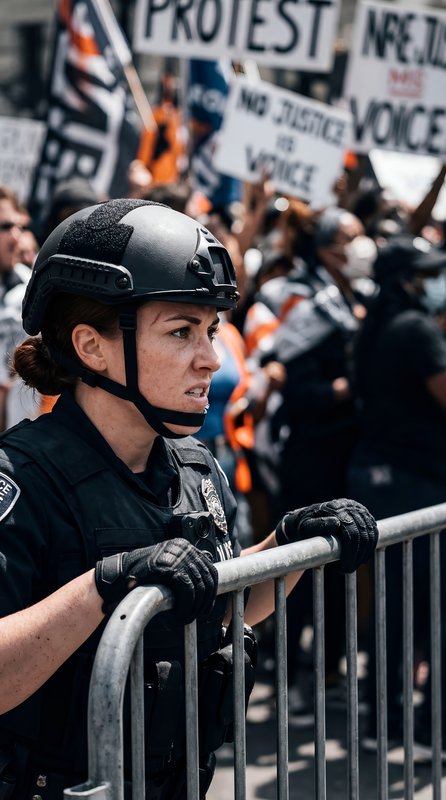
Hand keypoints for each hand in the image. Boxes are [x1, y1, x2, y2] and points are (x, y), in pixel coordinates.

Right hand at [95, 538, 217, 620]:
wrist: (118, 577)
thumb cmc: (141, 577)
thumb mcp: (166, 569)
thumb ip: (184, 572)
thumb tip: (208, 588)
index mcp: (184, 546)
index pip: (210, 569)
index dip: (211, 592)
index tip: (206, 608)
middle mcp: (183, 547)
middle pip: (206, 578)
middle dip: (204, 602)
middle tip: (197, 617)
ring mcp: (176, 556)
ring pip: (199, 587)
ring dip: (194, 608)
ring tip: (185, 619)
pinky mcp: (168, 567)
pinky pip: (187, 591)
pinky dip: (186, 607)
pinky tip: (177, 616)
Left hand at [275, 498, 377, 572]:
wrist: (307, 521)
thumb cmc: (303, 528)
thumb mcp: (305, 528)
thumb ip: (318, 525)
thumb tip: (336, 524)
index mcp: (335, 508)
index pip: (351, 533)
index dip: (349, 553)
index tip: (343, 567)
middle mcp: (349, 506)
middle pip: (363, 536)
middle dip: (356, 556)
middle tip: (347, 569)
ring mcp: (359, 510)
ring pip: (371, 536)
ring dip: (363, 554)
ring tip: (351, 565)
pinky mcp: (365, 516)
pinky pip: (374, 534)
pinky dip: (368, 548)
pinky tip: (358, 558)